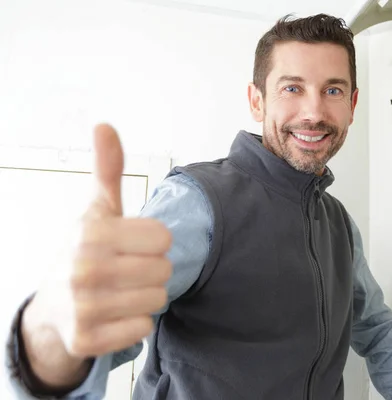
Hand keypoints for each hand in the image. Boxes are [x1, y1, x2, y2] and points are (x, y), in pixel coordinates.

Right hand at [27, 124, 171, 359]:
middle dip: (152, 271)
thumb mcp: (97, 209)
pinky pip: (143, 329)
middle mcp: (83, 269)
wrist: (52, 307)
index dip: (154, 242)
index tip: (132, 245)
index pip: (164, 239)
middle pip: (164, 270)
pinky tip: (114, 315)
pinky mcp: (86, 340)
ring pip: (158, 300)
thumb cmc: (85, 252)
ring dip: (146, 297)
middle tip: (127, 271)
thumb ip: (108, 170)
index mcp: (91, 233)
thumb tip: (104, 125)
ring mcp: (82, 308)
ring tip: (121, 292)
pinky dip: (135, 323)